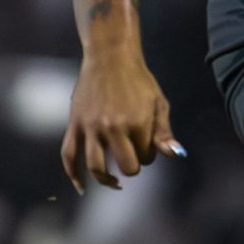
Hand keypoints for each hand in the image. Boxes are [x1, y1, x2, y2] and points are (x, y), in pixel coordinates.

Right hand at [62, 52, 180, 191]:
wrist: (110, 57)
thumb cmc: (139, 80)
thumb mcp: (159, 104)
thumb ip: (164, 132)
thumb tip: (175, 155)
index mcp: (137, 124)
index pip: (146, 157)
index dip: (148, 153)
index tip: (147, 143)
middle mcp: (113, 128)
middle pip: (126, 166)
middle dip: (132, 165)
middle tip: (132, 156)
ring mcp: (91, 127)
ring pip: (95, 167)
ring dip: (106, 178)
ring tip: (113, 181)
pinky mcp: (75, 124)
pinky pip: (68, 154)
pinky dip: (72, 174)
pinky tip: (81, 186)